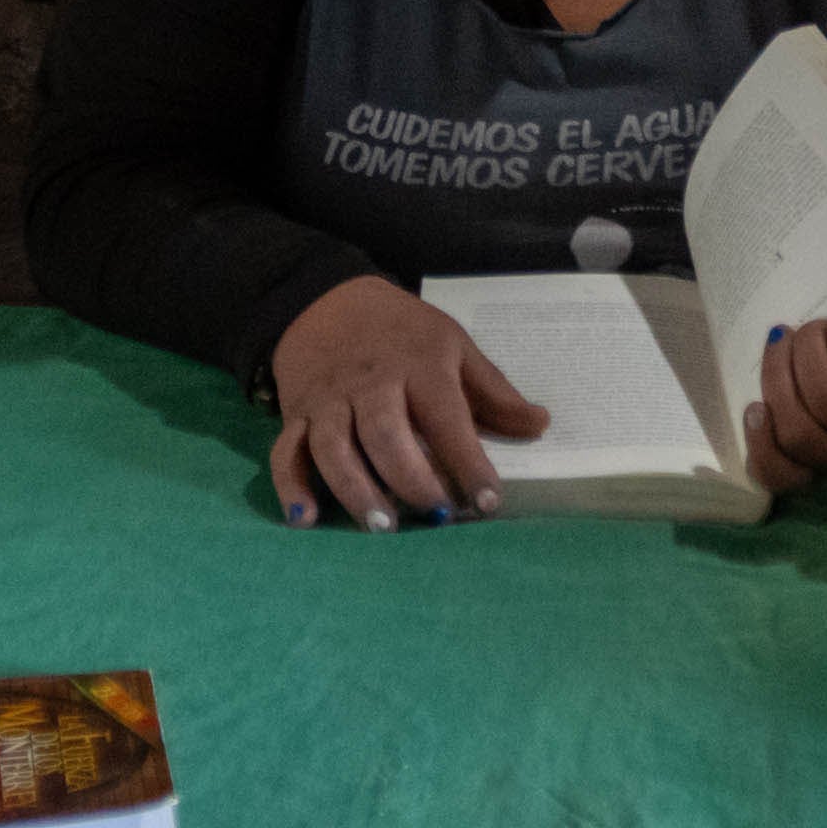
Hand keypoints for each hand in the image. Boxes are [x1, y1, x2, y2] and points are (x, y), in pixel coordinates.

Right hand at [267, 278, 545, 534]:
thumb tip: (540, 425)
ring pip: (336, 448)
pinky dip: (291, 486)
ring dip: (357, 490)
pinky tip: (305, 519)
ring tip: (382, 526)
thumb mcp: (454, 345)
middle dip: (411, 479)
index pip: (447, 419)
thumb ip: (494, 391)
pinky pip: (286, 452)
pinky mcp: (297, 416)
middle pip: (385, 434)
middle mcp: (371, 384)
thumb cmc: (403, 333)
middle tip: (438, 516)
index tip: (489, 500)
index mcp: (419, 366)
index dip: (468, 462)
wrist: (327, 301)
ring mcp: (329, 402)